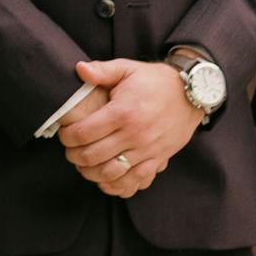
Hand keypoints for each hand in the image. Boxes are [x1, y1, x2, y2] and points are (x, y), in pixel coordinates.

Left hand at [53, 58, 200, 197]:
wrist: (191, 93)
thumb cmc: (155, 81)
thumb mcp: (128, 69)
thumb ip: (102, 71)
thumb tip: (79, 69)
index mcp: (123, 112)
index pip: (84, 133)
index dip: (67, 137)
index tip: (64, 134)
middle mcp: (135, 134)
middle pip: (93, 156)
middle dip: (74, 156)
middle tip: (70, 151)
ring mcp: (148, 150)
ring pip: (111, 173)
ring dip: (91, 174)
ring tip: (84, 166)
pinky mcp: (159, 159)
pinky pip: (136, 182)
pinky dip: (117, 186)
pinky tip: (106, 180)